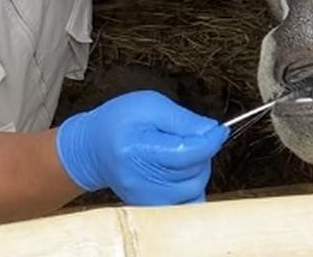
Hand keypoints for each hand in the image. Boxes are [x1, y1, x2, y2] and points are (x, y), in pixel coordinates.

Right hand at [55, 90, 227, 204]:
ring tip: (182, 152)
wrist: (93, 147)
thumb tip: (211, 131)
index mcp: (136, 150)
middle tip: (191, 136)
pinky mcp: (149, 207)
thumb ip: (182, 119)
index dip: (209, 141)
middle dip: (202, 153)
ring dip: (197, 169)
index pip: (185, 153)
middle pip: (192, 172)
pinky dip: (192, 188)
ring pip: (193, 189)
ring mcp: (144, 199)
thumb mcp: (149, 105)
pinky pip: (186, 204)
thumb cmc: (118, 121)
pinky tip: (182, 173)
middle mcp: (139, 180)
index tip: (220, 130)